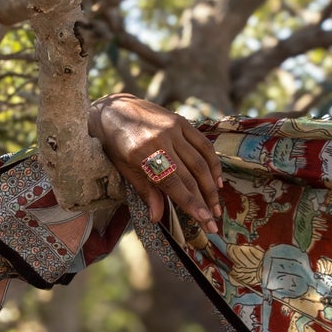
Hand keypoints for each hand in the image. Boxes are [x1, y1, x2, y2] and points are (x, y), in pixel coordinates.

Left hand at [89, 93, 222, 232]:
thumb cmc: (115, 145)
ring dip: (211, 186)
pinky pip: (203, 144)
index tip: (204, 219)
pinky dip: (213, 163)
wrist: (114, 110)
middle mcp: (161, 140)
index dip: (190, 202)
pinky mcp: (181, 121)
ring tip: (216, 207)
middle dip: (204, 201)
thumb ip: (145, 191)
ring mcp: (174, 128)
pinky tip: (217, 181)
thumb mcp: (124, 170)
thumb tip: (157, 217)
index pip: (172, 183)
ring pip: (200, 161)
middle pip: (190, 175)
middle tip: (213, 221)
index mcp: (143, 154)